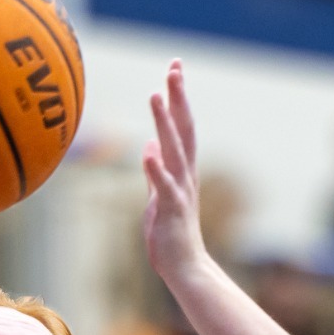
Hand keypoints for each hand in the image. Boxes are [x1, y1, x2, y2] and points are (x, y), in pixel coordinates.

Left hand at [142, 60, 210, 284]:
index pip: (182, 126)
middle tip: (175, 68)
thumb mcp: (158, 194)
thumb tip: (149, 144)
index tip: (175, 67)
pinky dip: (156, 169)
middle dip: (179, 98)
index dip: (178, 97)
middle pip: (184, 129)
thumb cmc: (171, 233)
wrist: (184, 267)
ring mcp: (180, 191)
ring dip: (166, 123)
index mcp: (182, 169)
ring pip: (175, 151)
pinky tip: (147, 152)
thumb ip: (155, 170)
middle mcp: (185, 174)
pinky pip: (164, 187)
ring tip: (156, 96)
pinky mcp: (172, 211)